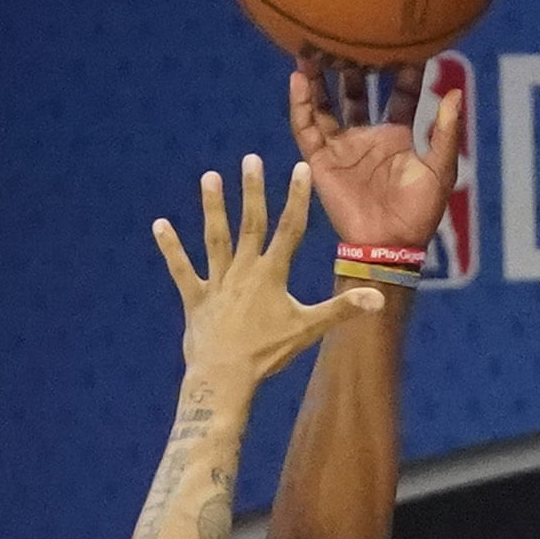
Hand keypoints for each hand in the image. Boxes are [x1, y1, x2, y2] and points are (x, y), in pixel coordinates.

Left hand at [152, 155, 339, 391]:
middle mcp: (243, 271)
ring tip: (209, 178)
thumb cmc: (267, 354)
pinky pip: (181, 270)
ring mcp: (217, 283)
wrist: (224, 378)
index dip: (297, 199)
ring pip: (215, 239)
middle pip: (250, 224)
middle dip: (252, 191)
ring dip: (212, 208)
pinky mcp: (195, 298)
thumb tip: (379, 298)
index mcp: (271, 275)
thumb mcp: (308, 330)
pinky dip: (170, 248)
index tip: (300, 169)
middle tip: (250, 160)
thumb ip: (342, 309)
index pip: (289, 230)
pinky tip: (160, 225)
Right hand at [289, 51, 461, 258]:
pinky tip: (298, 76)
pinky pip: (306, 126)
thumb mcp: (440, 170)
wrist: (388, 246)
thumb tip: (456, 92)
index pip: (401, 93)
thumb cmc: (419, 213)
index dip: (404, 70)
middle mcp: (368, 135)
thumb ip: (446, 132)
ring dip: (321, 76)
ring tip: (315, 46)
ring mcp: (343, 146)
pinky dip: (300, 102)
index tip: (406, 40)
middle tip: (353, 33)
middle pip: (357, 90)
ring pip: (327, 102)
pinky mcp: (322, 159)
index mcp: (399, 135)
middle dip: (354, 63)